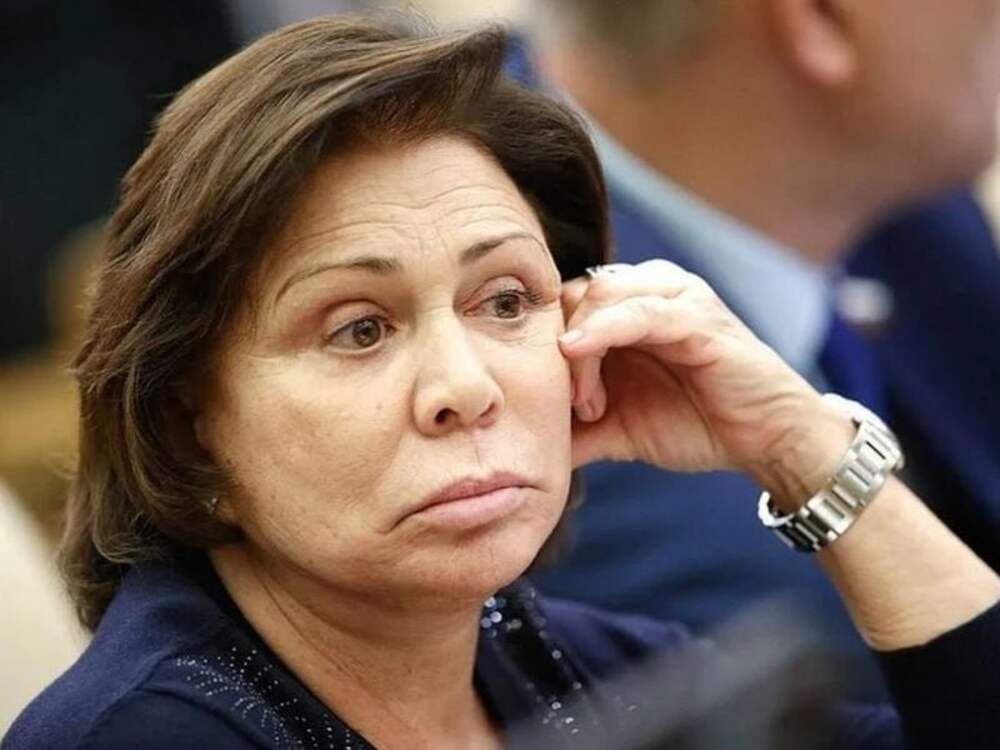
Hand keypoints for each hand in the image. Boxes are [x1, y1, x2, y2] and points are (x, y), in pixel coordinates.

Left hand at [560, 261, 851, 502]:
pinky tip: (579, 351)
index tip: (545, 399)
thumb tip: (523, 448)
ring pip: (599, 295)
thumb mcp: (618, 429)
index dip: (541, 348)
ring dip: (580, 350)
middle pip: (571, 295)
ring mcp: (674, 297)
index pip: (559, 306)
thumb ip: (574, 430)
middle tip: (573, 406)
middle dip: (556, 349)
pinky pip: (640, 310)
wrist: (765, 439)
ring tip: (588, 403)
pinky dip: (603, 328)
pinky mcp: (698, 315)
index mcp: (623, 310)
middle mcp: (646, 290)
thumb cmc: (695, 424)